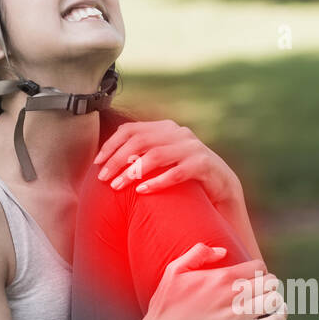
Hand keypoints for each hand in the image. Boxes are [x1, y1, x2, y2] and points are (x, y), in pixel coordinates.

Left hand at [94, 120, 242, 205]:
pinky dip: (157, 182)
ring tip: (118, 186)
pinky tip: (142, 191)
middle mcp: (179, 133)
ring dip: (133, 171)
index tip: (97, 163)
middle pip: (140, 141)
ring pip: (156, 155)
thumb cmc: (185, 175)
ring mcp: (192, 147)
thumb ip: (144, 153)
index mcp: (166, 128)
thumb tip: (107, 158)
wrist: (221, 185)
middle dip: (118, 160)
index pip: (131, 130)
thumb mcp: (163, 160)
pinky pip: (176, 173)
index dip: (111, 145)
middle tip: (104, 178)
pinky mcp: (203, 164)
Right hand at [140, 243, 286, 319]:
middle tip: (260, 292)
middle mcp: (234, 294)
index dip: (259, 271)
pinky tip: (276, 314)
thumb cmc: (167, 305)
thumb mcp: (175, 270)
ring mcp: (239, 315)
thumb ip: (199, 253)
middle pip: (270, 282)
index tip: (253, 279)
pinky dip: (280, 316)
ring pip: (274, 299)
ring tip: (267, 304)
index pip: (259, 267)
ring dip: (273, 300)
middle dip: (267, 285)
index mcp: (222, 277)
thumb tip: (222, 251)